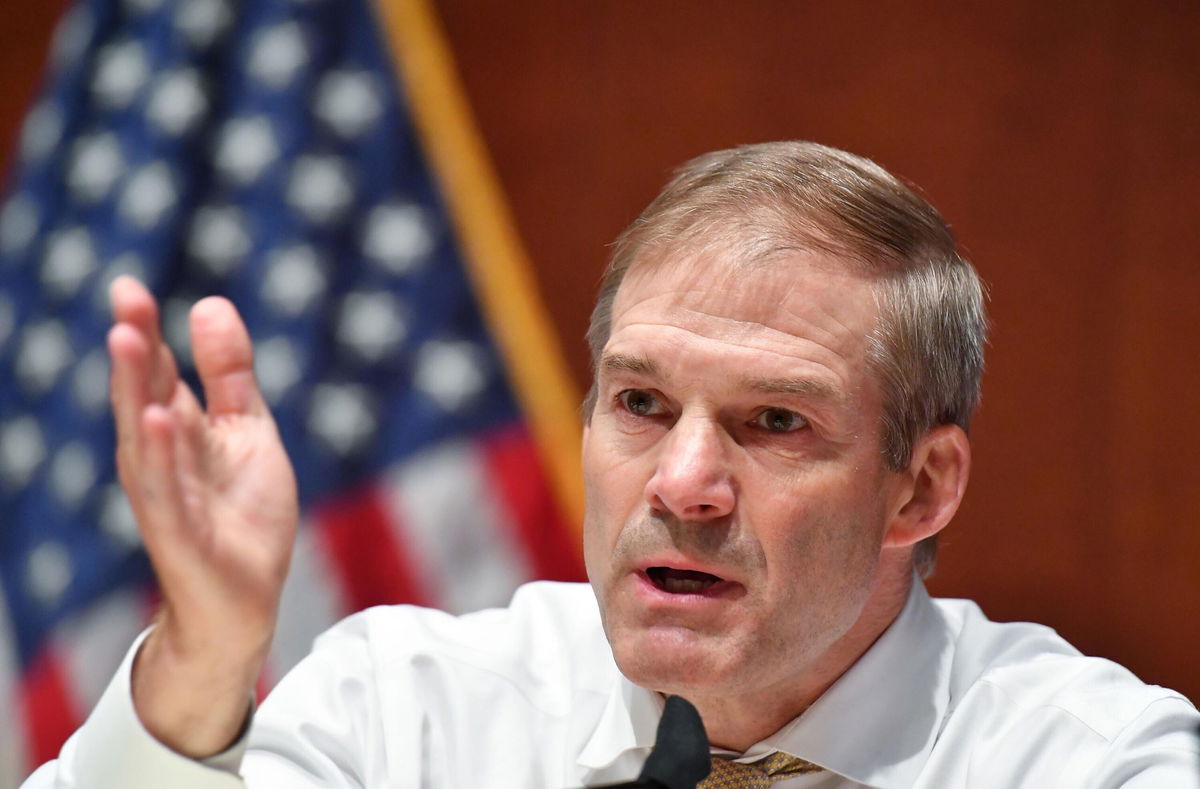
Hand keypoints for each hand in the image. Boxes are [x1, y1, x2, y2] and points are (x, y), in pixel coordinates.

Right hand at [107, 276, 297, 756]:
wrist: (245, 599)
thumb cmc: (241, 513)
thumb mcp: (247, 429)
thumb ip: (229, 373)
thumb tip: (210, 303)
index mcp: (178, 430)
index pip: (158, 372)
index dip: (147, 329)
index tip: (129, 286)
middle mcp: (162, 457)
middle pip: (145, 394)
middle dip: (136, 347)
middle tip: (125, 297)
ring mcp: (166, 494)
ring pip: (144, 435)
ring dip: (135, 389)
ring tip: (128, 339)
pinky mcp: (179, 532)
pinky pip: (166, 490)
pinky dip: (160, 455)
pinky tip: (157, 419)